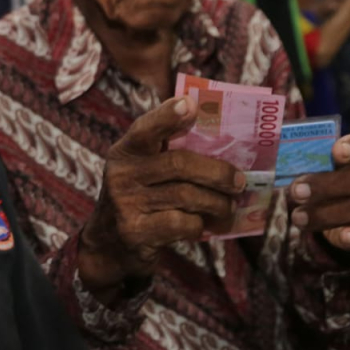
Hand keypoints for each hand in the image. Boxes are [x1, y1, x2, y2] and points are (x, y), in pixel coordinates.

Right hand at [79, 95, 244, 292]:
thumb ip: (169, 154)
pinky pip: (182, 223)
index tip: (190, 105)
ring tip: (228, 207)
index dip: (168, 116)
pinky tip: (202, 225)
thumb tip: (225, 148)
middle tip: (239, 181)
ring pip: (187, 195)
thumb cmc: (141, 198)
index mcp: (125, 150)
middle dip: (217, 172)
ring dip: (217, 203)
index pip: (146, 129)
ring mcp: (125, 203)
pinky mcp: (135, 232)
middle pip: (179, 164)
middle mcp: (121, 174)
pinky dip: (200, 225)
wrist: (110, 244)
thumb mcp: (143, 171)